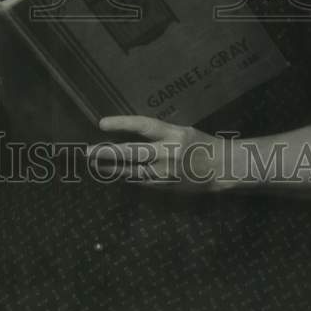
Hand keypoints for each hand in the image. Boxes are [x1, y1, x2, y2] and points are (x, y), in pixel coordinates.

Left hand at [88, 115, 233, 194]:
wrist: (222, 169)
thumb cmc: (202, 145)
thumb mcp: (182, 131)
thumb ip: (160, 134)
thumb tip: (134, 133)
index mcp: (173, 134)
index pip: (143, 126)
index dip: (121, 124)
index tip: (101, 124)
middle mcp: (168, 153)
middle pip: (132, 152)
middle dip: (108, 152)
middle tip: (88, 151)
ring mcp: (166, 173)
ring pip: (133, 171)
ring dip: (112, 168)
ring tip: (95, 165)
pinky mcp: (166, 187)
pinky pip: (142, 182)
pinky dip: (128, 178)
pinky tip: (115, 175)